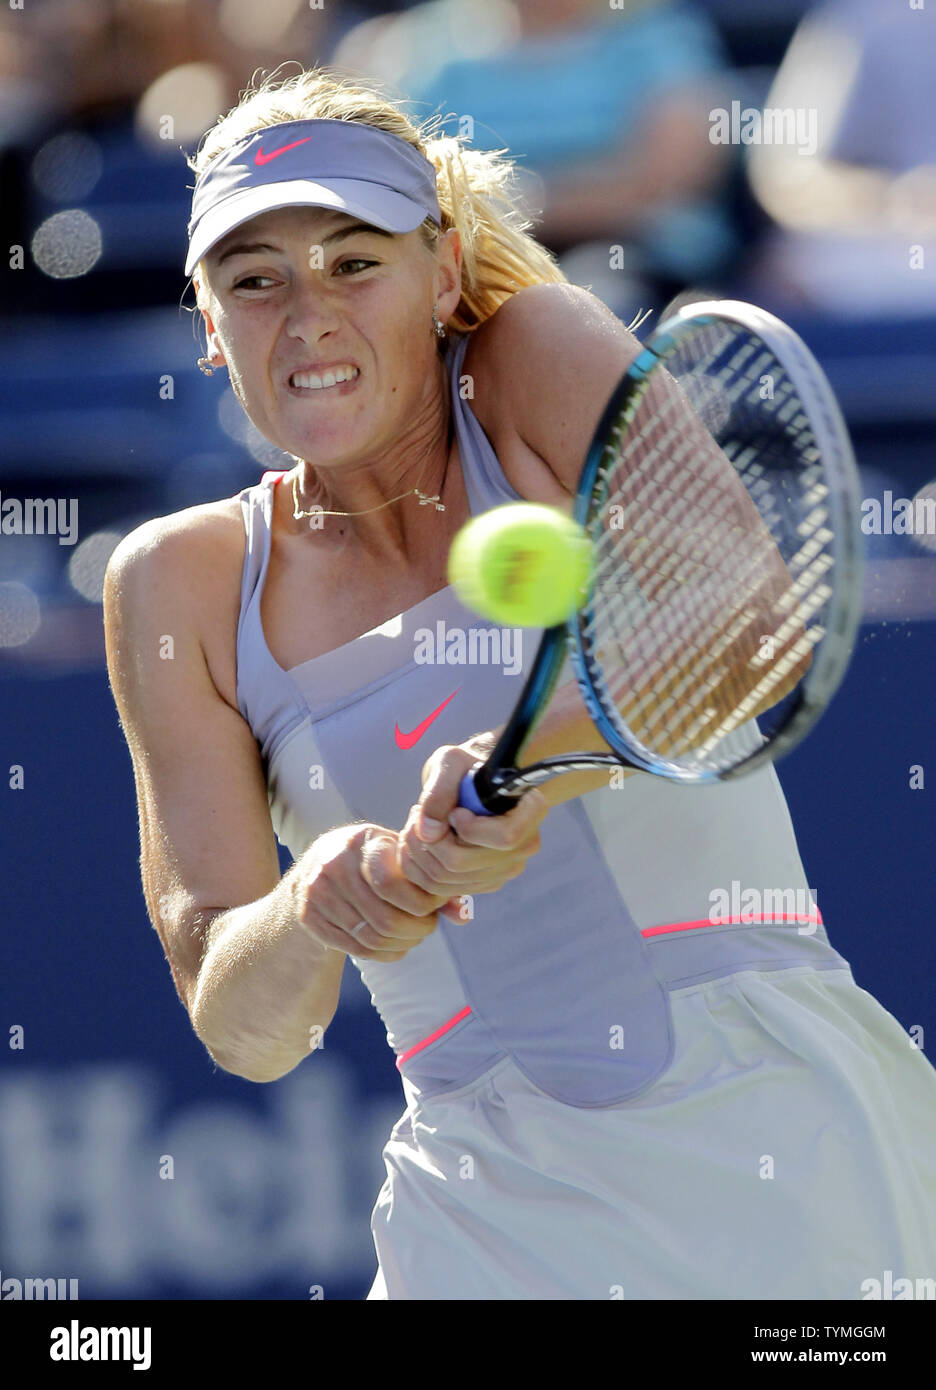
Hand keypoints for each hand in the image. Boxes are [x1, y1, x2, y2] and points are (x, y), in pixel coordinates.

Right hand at [290, 822, 458, 962]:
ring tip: (415, 935)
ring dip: (403, 943)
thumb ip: (431, 879)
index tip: (435, 905)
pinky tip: (395, 944)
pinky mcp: (310, 918)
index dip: (423, 904)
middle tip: (430, 926)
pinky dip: (384, 953)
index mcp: (361, 841)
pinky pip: (357, 949)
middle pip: (385, 918)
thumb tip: (463, 914)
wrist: (315, 867)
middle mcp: (333, 865)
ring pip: (372, 938)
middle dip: (418, 929)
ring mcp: (317, 893)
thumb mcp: (398, 855)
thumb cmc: (371, 859)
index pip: (394, 884)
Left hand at [396, 740, 548, 917]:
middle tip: (415, 816)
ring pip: (446, 880)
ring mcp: (505, 870)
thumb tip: (429, 833)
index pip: (504, 837)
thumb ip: (438, 792)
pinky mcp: (484, 883)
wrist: (473, 784)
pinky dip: (418, 869)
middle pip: (462, 863)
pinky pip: (441, 890)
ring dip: (417, 854)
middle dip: (427, 841)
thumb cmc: (465, 767)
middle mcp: (523, 847)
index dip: (470, 828)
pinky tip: (417, 843)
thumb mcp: (450, 763)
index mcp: (530, 812)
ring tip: (413, 826)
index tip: (455, 811)